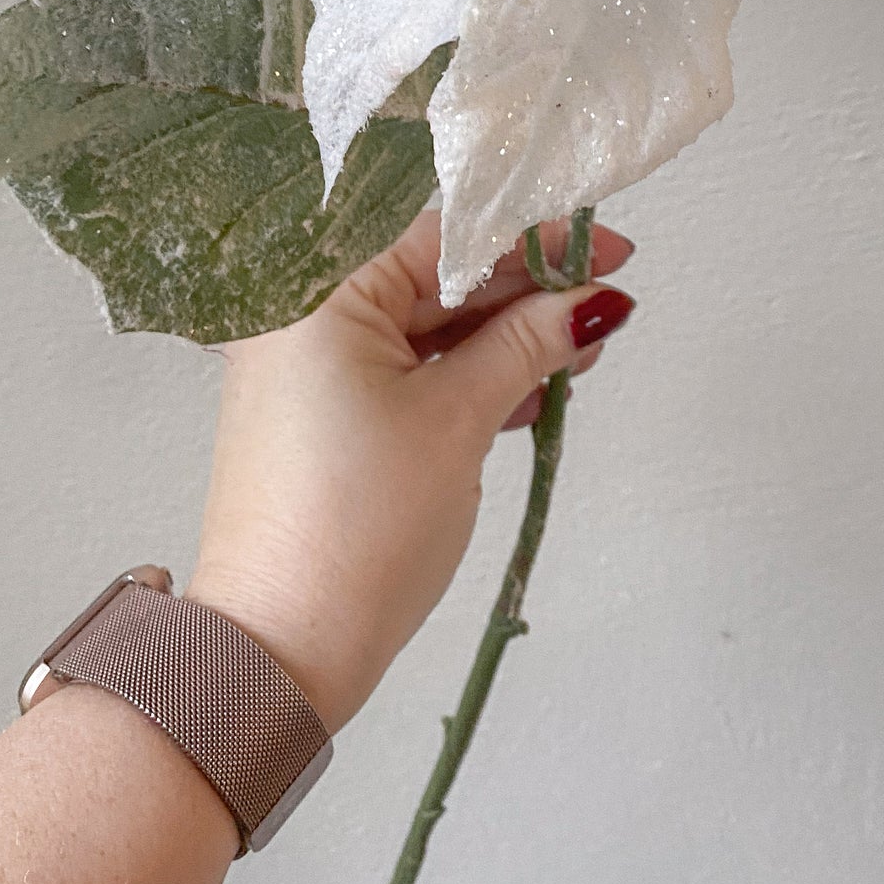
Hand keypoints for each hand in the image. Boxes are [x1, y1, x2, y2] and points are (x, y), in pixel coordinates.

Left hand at [185, 211, 634, 731]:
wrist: (280, 649)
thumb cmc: (358, 526)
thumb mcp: (458, 420)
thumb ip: (527, 346)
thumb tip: (594, 304)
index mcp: (317, 292)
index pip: (444, 235)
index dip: (531, 237)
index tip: (600, 247)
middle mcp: (300, 313)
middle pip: (434, 275)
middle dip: (524, 289)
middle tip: (603, 297)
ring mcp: (308, 367)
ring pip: (425, 326)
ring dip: (503, 337)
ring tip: (578, 353)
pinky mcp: (321, 415)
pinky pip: (404, 370)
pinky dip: (465, 377)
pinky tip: (531, 392)